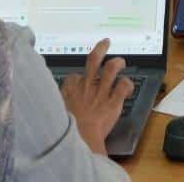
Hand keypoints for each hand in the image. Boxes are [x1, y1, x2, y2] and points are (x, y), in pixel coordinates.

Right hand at [60, 38, 132, 156]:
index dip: (77, 79)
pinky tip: (128, 88)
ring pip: (111, 68)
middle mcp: (87, 86)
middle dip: (100, 49)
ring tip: (121, 62)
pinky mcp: (113, 102)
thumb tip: (56, 106)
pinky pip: (123, 86)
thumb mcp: (55, 113)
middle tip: (105, 43)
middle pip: (93, 60)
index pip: (73, 77)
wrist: (78, 140)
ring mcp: (101, 92)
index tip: (79, 81)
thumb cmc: (67, 130)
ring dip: (117, 63)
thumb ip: (59, 105)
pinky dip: (128, 84)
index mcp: (70, 89)